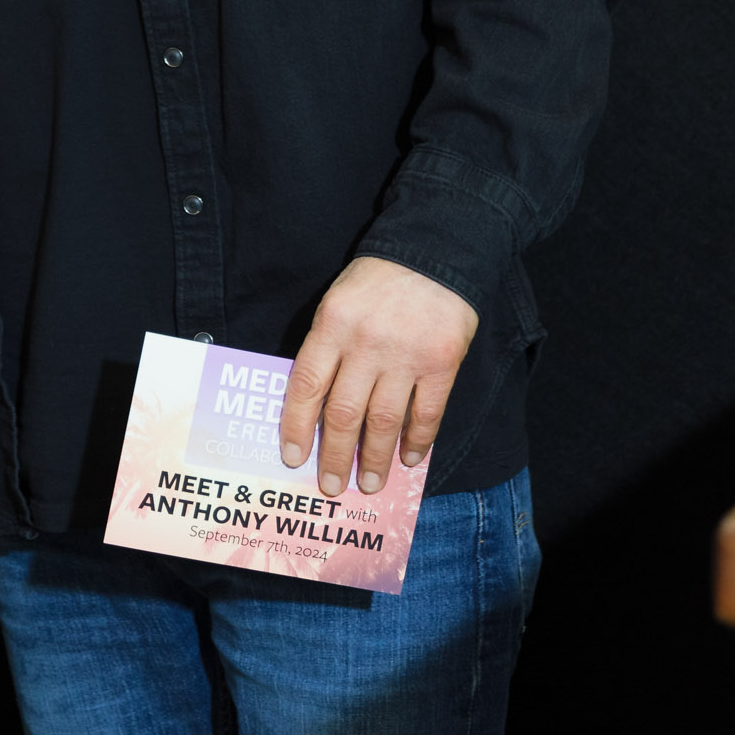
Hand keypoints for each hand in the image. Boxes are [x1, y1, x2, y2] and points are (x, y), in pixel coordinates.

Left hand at [278, 256, 478, 497]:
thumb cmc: (379, 280)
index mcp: (332, 325)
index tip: (292, 457)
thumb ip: (328, 347)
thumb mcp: (339, 303)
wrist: (436, 249)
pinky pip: (427, 413)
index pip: (306, 385)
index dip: (297, 426)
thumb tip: (315, 406)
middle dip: (333, 456)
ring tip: (369, 484)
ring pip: (383, 421)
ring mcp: (406, 355)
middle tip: (330, 485)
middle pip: (343, 413)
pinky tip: (409, 459)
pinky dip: (417, 441)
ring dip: (374, 459)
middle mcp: (366, 344)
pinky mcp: (441, 362)